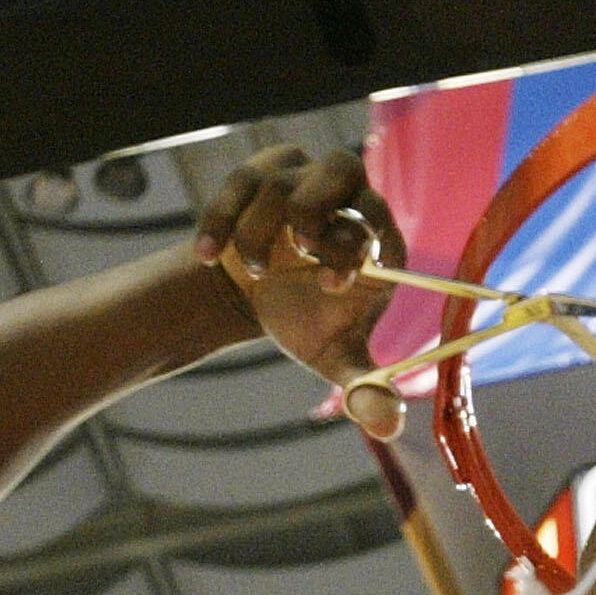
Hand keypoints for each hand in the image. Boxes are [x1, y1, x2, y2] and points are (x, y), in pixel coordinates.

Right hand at [194, 145, 407, 436]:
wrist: (253, 297)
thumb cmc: (306, 322)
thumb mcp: (334, 358)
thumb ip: (365, 387)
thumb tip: (389, 426)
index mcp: (375, 237)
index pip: (377, 223)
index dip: (354, 249)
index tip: (329, 286)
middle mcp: (344, 195)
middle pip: (342, 168)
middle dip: (317, 211)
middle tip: (300, 251)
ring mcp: (298, 177)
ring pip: (282, 179)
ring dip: (262, 229)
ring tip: (255, 272)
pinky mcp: (257, 172)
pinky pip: (239, 181)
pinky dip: (220, 219)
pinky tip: (206, 256)